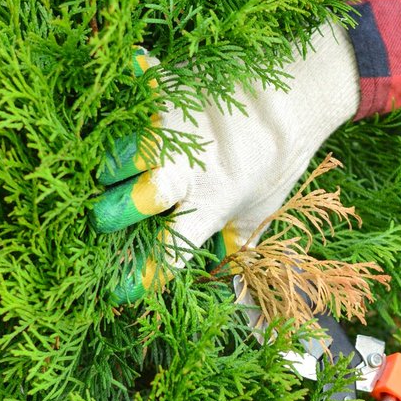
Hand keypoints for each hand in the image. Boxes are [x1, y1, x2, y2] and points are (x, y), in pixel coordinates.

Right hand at [91, 20, 359, 302]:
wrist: (295, 96)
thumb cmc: (277, 162)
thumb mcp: (261, 214)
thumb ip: (240, 255)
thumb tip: (247, 313)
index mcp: (212, 205)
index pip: (170, 250)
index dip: (141, 274)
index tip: (120, 290)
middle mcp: (190, 169)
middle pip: (136, 200)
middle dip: (112, 215)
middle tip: (105, 218)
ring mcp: (176, 127)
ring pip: (124, 151)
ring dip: (112, 165)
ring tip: (108, 171)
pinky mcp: (167, 87)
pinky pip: (132, 92)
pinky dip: (122, 98)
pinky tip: (113, 105)